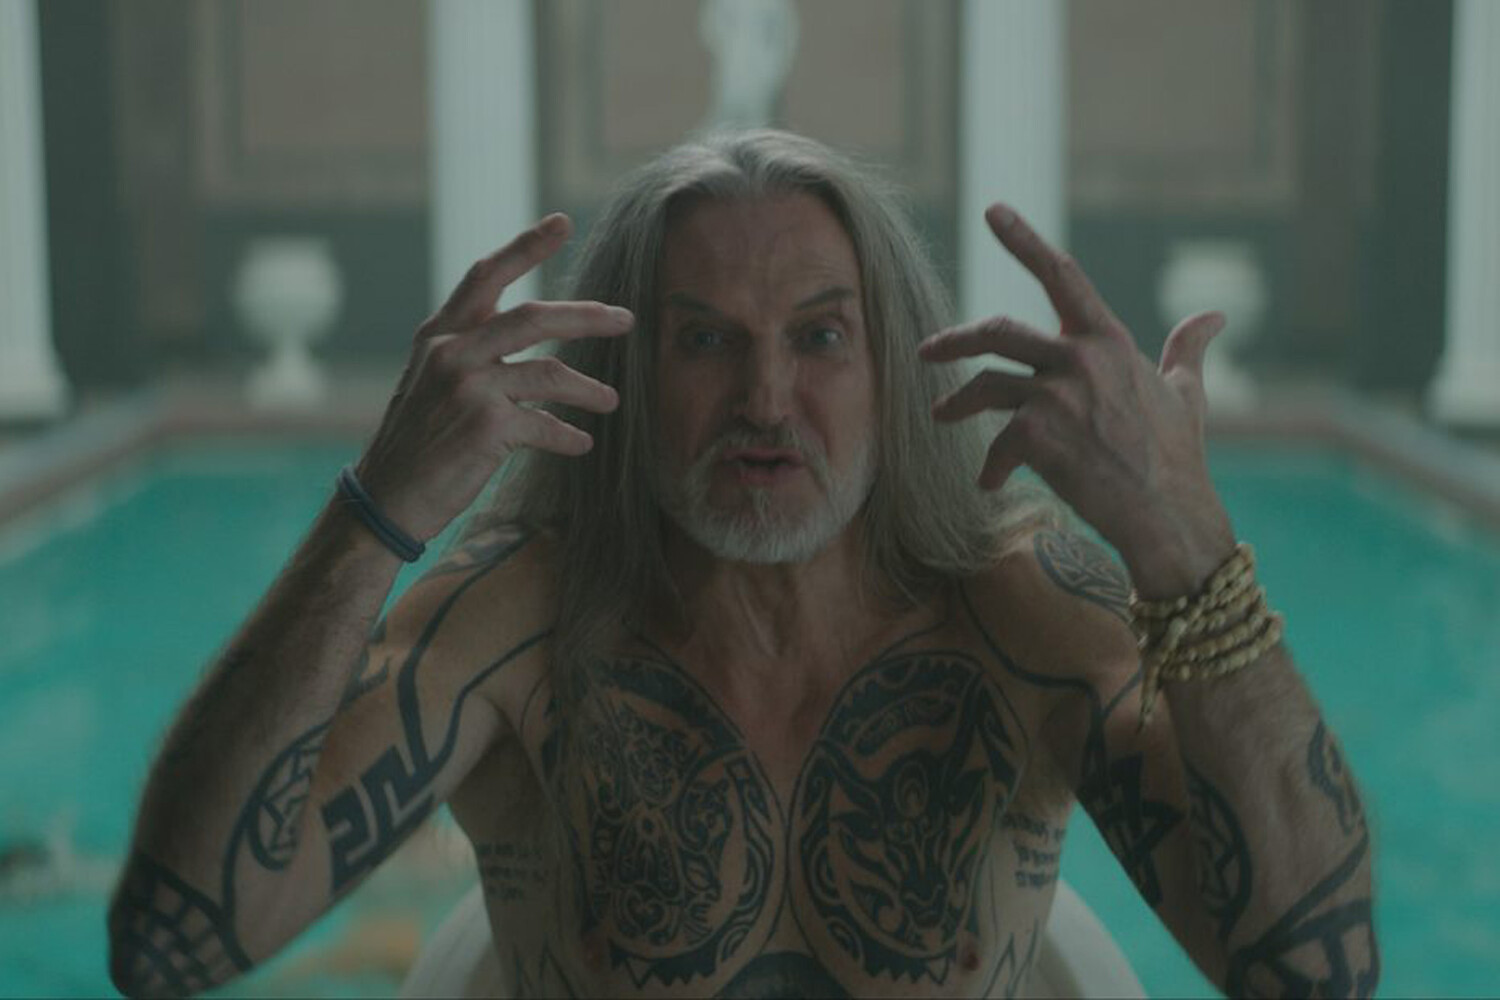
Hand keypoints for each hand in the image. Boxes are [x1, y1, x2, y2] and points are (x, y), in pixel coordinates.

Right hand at [354, 214, 630, 541]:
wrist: (388, 496)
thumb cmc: (416, 442)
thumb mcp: (431, 381)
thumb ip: (470, 352)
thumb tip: (525, 333)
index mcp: (439, 336)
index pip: (486, 276)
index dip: (526, 247)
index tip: (562, 222)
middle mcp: (453, 353)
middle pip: (534, 317)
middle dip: (587, 316)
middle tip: (626, 319)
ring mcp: (469, 388)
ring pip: (550, 372)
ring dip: (588, 388)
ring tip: (611, 400)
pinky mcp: (486, 426)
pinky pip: (546, 425)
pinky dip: (568, 435)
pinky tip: (582, 443)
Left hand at [918, 203, 1234, 595]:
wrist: (1167, 513)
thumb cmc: (1177, 457)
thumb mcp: (1186, 392)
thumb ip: (1188, 348)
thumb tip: (1214, 317)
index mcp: (1108, 340)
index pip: (1060, 274)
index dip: (1023, 238)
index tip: (992, 209)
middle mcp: (1079, 358)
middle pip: (997, 331)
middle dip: (955, 340)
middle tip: (927, 350)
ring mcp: (1056, 395)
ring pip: (984, 385)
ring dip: (956, 401)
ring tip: (941, 414)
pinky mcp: (1037, 434)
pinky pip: (995, 443)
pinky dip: (989, 465)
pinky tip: (989, 483)